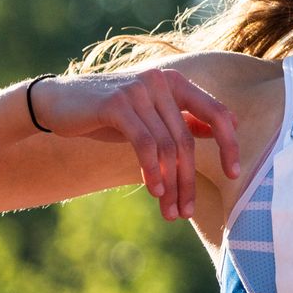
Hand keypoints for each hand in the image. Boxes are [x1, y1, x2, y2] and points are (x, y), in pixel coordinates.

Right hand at [32, 67, 239, 220]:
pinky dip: (153, 171)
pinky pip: (145, 144)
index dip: (229, 144)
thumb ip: (184, 119)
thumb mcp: (150, 115)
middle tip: (188, 211)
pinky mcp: (117, 104)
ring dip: (171, 184)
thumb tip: (226, 126)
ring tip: (171, 211)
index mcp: (176, 82)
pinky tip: (155, 191)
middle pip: (187, 140)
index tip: (235, 173)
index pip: (216, 113)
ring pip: (168, 147)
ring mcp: (139, 90)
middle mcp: (161, 81)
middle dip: (189, 180)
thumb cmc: (108, 112)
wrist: (56, 102)